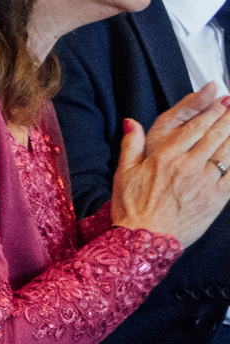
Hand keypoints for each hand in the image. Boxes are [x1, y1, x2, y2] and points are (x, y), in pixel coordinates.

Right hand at [109, 88, 229, 245]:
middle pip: (215, 135)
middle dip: (228, 117)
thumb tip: (131, 122)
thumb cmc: (131, 208)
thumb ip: (130, 145)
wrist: (144, 241)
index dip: (210, 112)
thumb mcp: (123, 173)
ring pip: (227, 151)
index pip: (194, 127)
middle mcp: (187, 165)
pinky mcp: (217, 198)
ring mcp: (204, 182)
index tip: (220, 102)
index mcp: (165, 157)